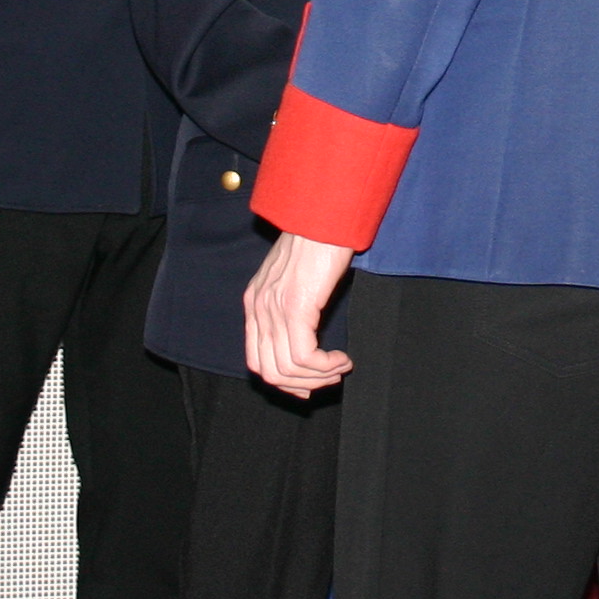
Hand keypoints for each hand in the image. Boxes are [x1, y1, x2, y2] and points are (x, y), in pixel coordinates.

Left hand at [246, 231, 356, 395]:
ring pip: (287, 368)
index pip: (256, 361)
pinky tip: (343, 359)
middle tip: (330, 378)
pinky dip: (325, 365)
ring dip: (319, 376)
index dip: (284, 381)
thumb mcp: (295, 276)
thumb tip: (306, 336)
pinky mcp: (295, 306)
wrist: (325, 214)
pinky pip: (304, 356)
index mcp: (254, 302)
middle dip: (303, 385)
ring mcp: (274, 308)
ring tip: (341, 367)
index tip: (312, 383)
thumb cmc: (319, 240)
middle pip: (270, 371)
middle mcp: (258, 307)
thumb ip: (291, 304)